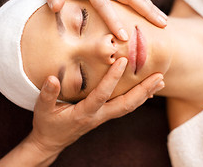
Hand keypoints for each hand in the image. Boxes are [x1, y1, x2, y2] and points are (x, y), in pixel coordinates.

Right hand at [28, 57, 164, 156]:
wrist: (51, 142)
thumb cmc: (47, 125)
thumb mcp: (42, 110)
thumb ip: (47, 95)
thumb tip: (52, 78)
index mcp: (84, 113)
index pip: (102, 94)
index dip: (113, 78)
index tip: (123, 61)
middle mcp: (98, 116)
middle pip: (126, 104)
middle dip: (144, 90)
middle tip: (159, 76)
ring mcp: (103, 117)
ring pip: (129, 106)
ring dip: (145, 94)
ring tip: (160, 81)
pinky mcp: (104, 115)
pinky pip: (125, 107)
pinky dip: (138, 98)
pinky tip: (147, 91)